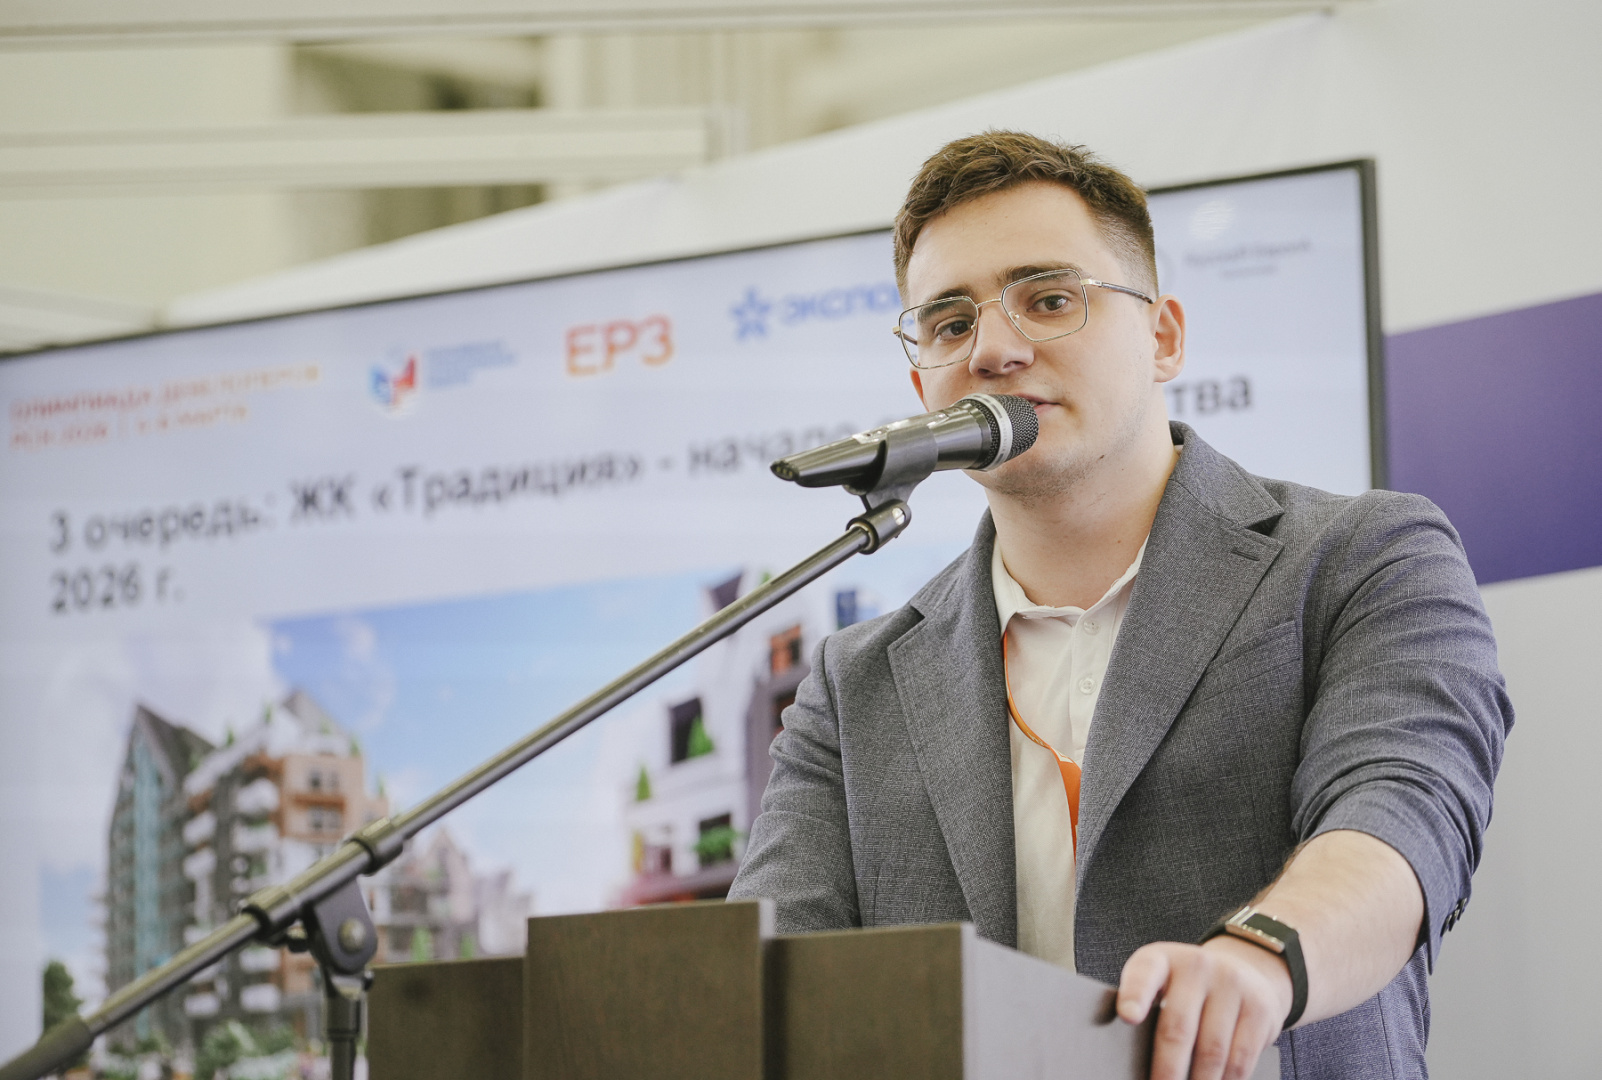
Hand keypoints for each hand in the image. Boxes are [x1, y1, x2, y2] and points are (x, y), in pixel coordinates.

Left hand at [1116, 937, 1292, 1079]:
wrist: (1241, 971)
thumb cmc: (1186, 989)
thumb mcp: (1163, 984)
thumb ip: (1147, 1011)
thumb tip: (1138, 1060)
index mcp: (1162, 959)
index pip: (1145, 972)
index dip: (1135, 994)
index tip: (1127, 1017)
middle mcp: (1197, 966)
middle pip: (1178, 1027)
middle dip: (1167, 1070)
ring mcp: (1231, 984)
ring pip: (1212, 1050)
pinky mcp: (1260, 1007)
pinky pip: (1241, 1058)